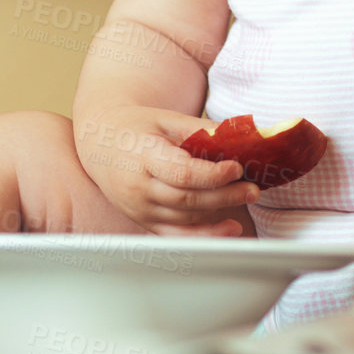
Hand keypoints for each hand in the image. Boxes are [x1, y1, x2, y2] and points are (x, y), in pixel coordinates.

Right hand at [74, 106, 260, 235]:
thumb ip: (198, 128)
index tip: (237, 167)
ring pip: (184, 218)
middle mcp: (139, 188)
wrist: (100, 144)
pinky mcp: (144, 221)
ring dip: (219, 212)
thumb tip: (236, 134)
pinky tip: (229, 228)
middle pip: (186, 199)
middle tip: (253, 188)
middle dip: (224, 195)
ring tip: (247, 197)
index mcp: (143, 157)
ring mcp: (140, 209)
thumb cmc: (136, 128)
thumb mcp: (165, 118)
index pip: (180, 173)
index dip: (211, 174)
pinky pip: (176, 235)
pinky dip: (204, 235)